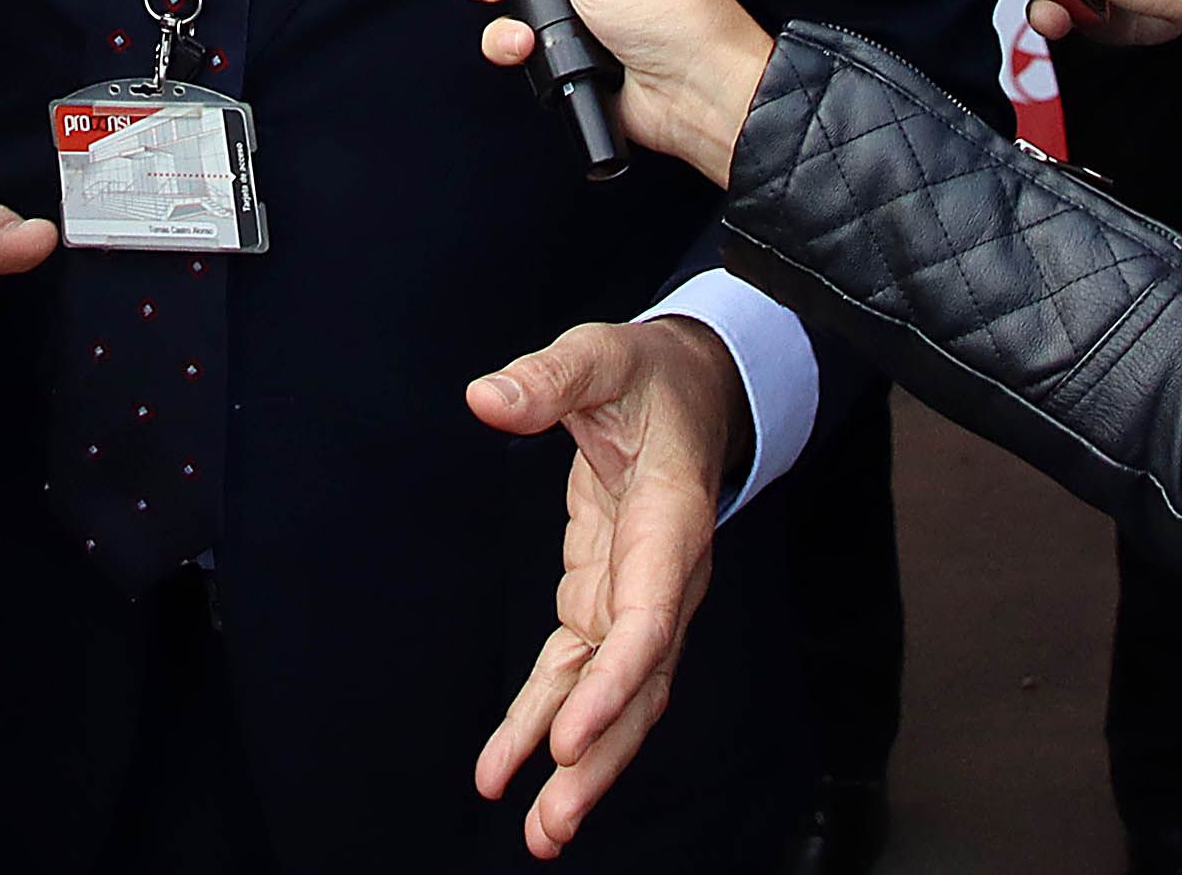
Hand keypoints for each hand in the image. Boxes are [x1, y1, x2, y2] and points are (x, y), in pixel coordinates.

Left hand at [468, 319, 742, 860]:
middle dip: (597, 755)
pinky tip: (517, 771)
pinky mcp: (612, 602)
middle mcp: (669, 576)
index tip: (568, 738)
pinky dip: (553, 723)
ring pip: (618, 698)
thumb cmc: (646, 372)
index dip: (614, 681)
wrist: (696, 388)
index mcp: (672, 519)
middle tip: (550, 820)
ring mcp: (644, 597)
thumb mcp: (600, 355)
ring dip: (581, 764)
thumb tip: (486, 399)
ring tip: (539, 832)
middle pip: (640, 683)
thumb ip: (548, 378)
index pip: (650, 615)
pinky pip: (584, 675)